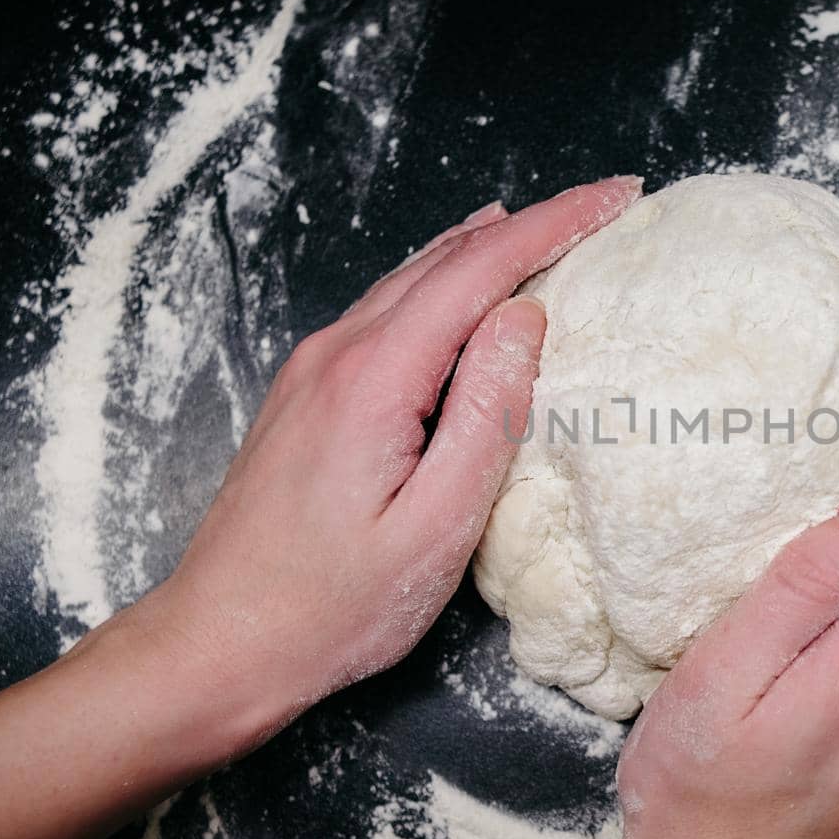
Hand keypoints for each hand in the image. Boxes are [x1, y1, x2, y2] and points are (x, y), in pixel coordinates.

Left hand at [0, 176, 640, 838]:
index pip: (479, 270)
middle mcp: (336, 353)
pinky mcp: (305, 394)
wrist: (217, 643)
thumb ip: (487, 416)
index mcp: (374, 378)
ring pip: (410, 280)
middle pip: (444, 260)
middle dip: (530, 224)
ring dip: (484, 248)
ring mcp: (312, 369)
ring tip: (548, 227)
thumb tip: (525, 317)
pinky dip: (442, 283)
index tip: (620, 195)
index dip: (556, 223)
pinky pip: (385, 310)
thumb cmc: (335, 606)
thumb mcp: (437, 527)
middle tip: (604, 207)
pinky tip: (462, 285)